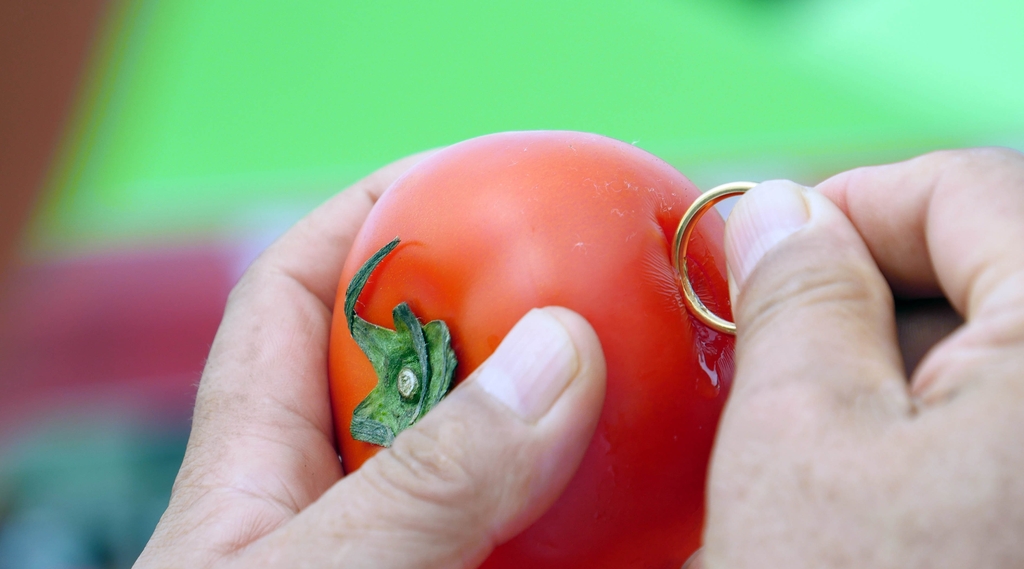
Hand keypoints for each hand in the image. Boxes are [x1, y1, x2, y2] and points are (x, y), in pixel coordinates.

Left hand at [134, 155, 605, 567]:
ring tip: (622, 385)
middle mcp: (318, 507)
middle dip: (478, 311)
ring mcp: (382, 553)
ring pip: (471, 459)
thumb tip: (555, 355)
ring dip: (544, 423)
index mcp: (250, 471)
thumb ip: (423, 481)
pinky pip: (518, 537)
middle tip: (575, 285)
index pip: (290, 296)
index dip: (357, 220)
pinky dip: (571, 517)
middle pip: (398, 367)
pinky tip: (622, 509)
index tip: (447, 174)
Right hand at [697, 148, 1023, 567]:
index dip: (845, 204)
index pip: (966, 188)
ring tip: (819, 439)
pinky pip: (996, 414)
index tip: (765, 250)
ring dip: (890, 364)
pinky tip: (875, 476)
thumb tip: (781, 213)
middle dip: (863, 294)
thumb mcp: (801, 436)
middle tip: (775, 354)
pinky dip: (929, 417)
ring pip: (990, 343)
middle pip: (985, 264)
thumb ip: (796, 295)